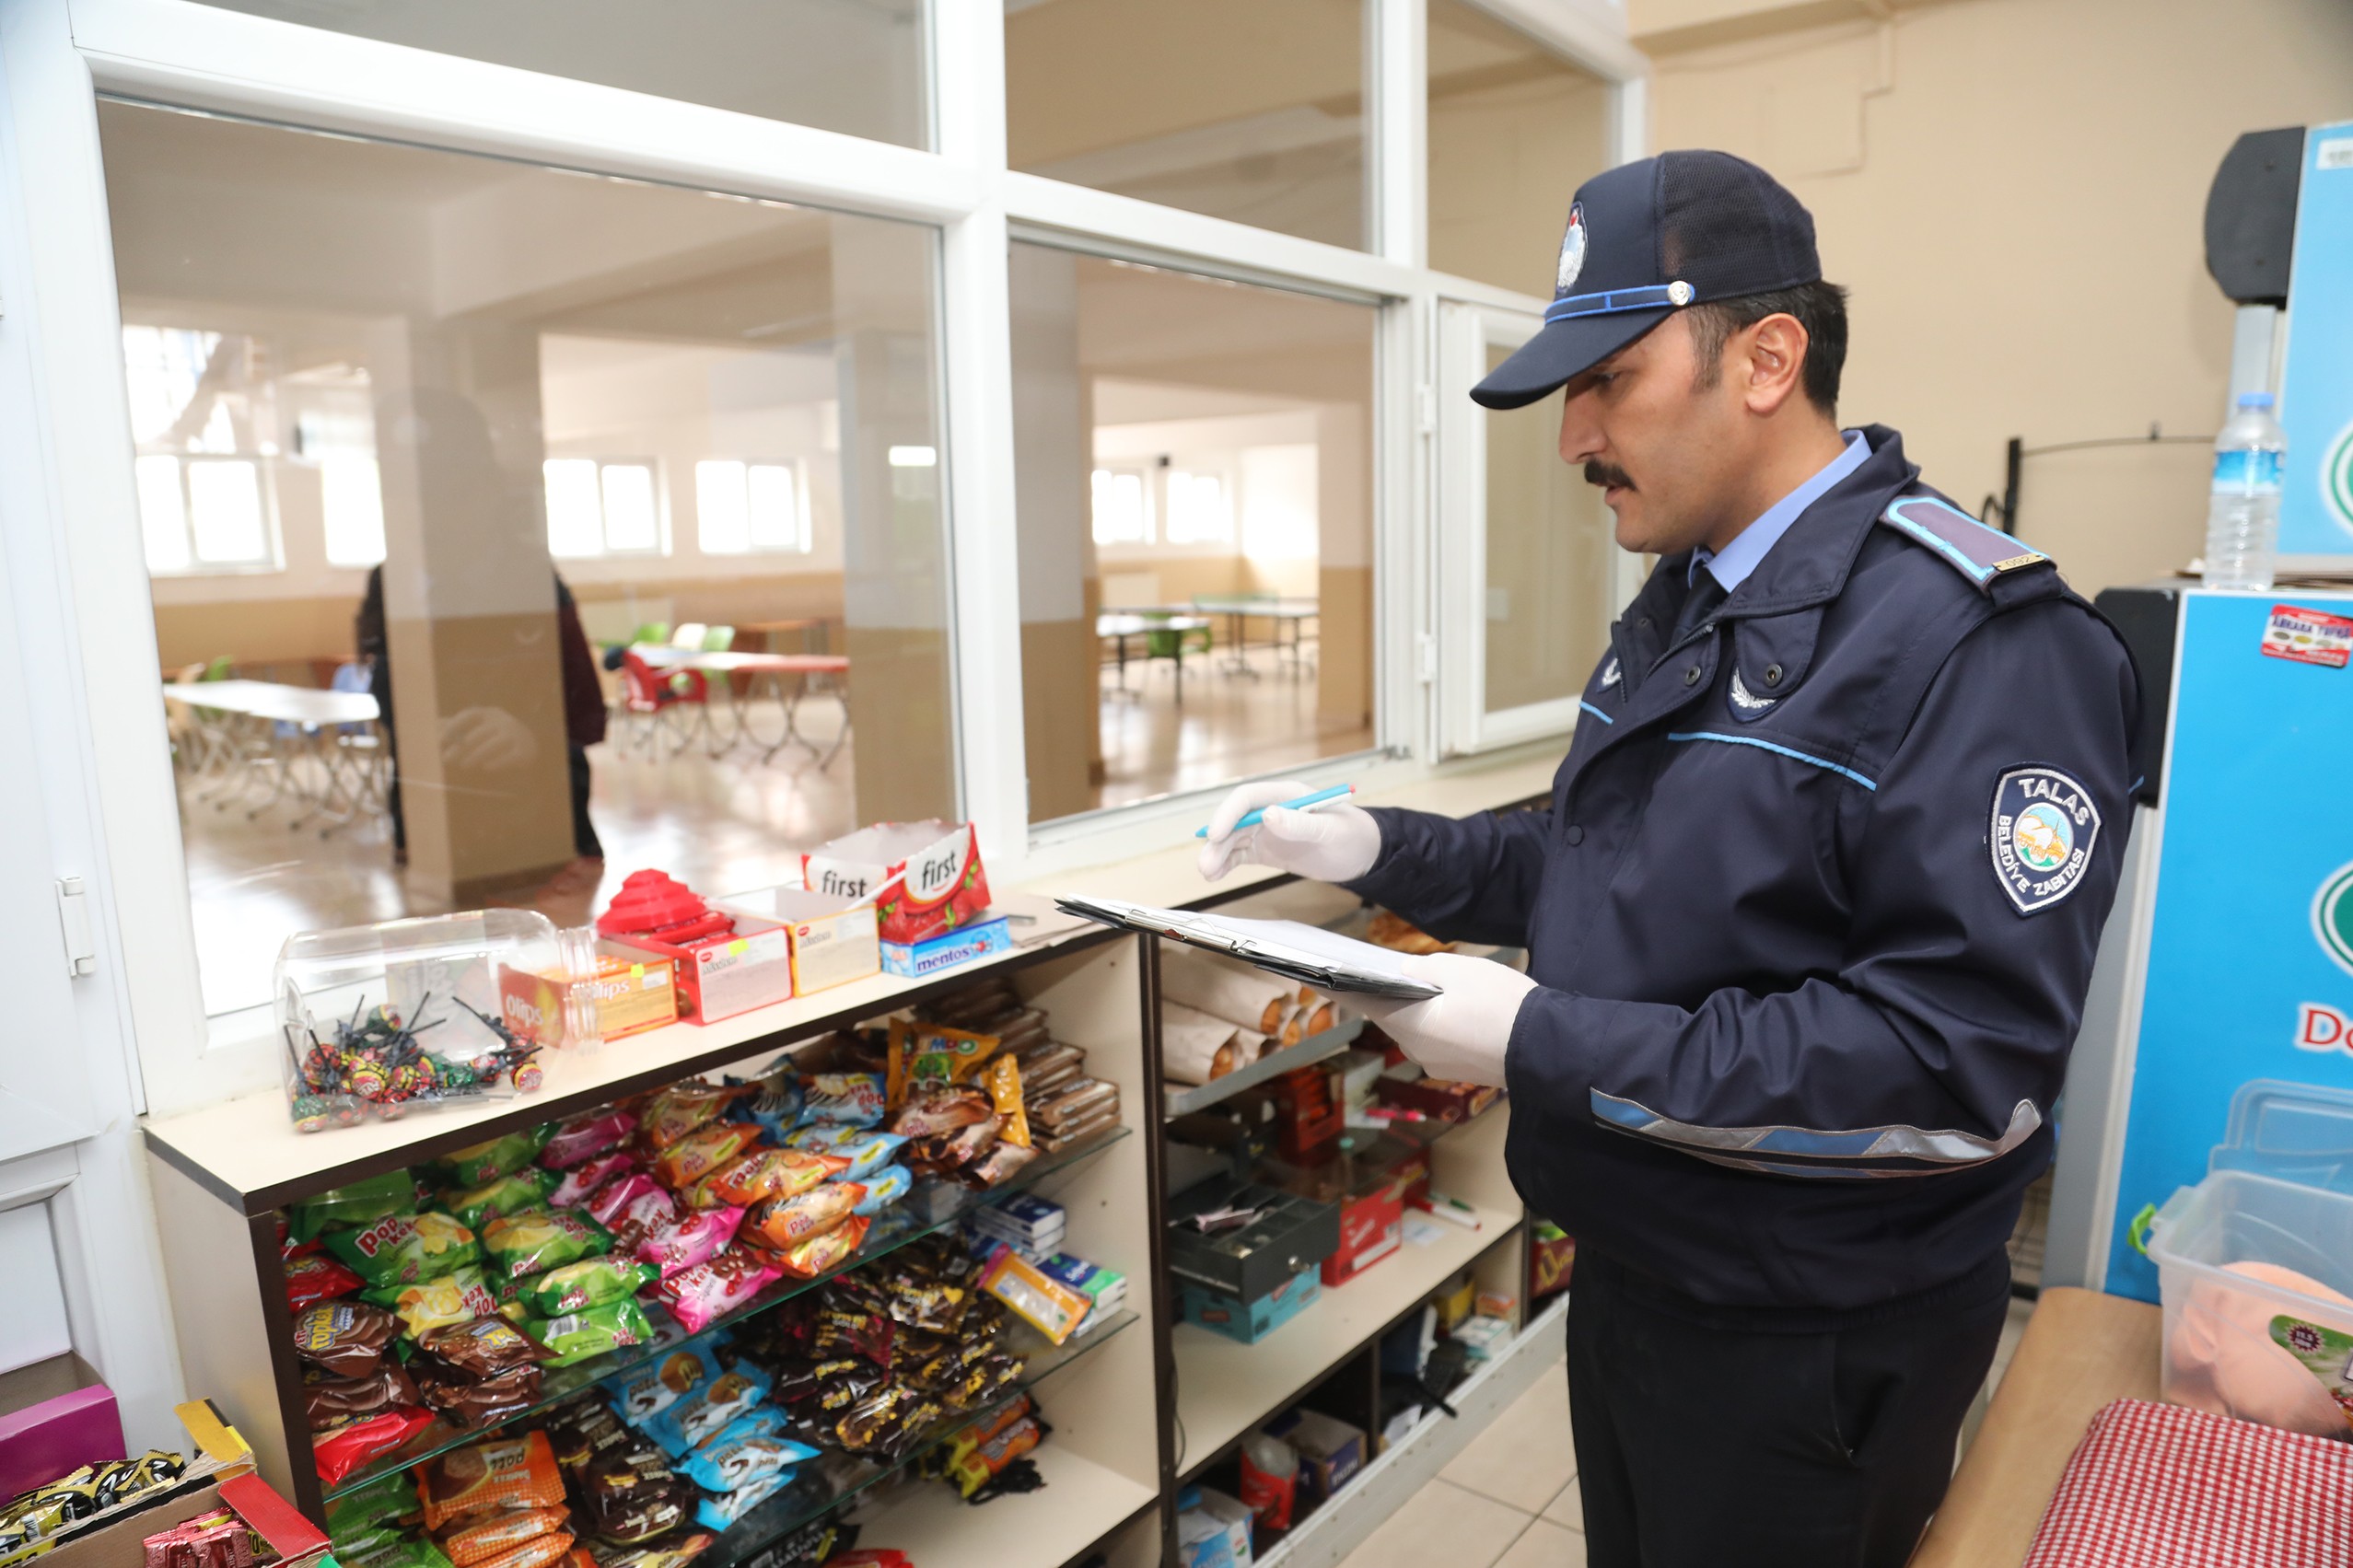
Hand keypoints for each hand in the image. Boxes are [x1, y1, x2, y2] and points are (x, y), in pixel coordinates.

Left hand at [439, 705, 539, 771]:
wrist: (528, 745)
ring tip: (464, 766)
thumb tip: (431, 729)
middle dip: (461, 747)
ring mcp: (516, 736)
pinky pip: (512, 756)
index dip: (454, 726)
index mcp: (489, 714)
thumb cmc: (493, 737)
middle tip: (446, 759)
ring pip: (495, 744)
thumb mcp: (476, 727)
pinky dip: (499, 762)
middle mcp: (503, 722)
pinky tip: (486, 768)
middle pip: (480, 732)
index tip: (440, 740)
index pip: (471, 715)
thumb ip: (454, 728)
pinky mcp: (525, 751)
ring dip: (477, 755)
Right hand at [1197, 779, 1381, 882]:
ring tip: (1207, 873)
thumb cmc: (1353, 835)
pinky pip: (1240, 854)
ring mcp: (1267, 830)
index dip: (1228, 813)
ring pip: (1233, 839)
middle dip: (1217, 841)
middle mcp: (1272, 810)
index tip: (1216, 834)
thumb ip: (1301, 824)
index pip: (1248, 798)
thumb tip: (1268, 815)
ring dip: (1217, 854)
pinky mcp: (1267, 849)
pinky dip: (1226, 863)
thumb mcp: (1331, 830)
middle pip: (1235, 820)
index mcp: (1286, 795)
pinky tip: (1215, 874)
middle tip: (1206, 864)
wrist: (1363, 854)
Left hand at [1354, 952, 1537, 1087]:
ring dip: (1422, 1014)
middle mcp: (1416, 1052)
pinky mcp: (1462, 1073)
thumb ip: (1424, 969)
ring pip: (1420, 1033)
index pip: (1363, 1003)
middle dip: (1394, 997)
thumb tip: (1406, 973)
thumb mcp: (1458, 969)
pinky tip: (1461, 1012)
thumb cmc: (1497, 1002)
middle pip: (1394, 1019)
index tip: (1324, 977)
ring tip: (1438, 989)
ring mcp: (1439, 1067)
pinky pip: (1443, 1045)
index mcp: (1406, 1026)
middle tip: (1396, 973)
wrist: (1543, 1046)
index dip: (1345, 987)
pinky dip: (1444, 1028)